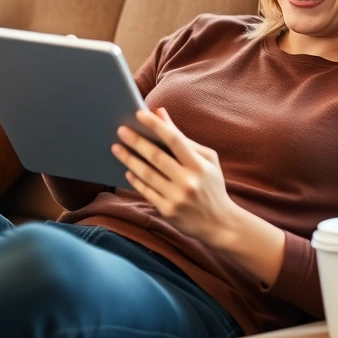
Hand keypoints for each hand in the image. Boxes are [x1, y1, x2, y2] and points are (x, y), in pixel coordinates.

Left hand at [111, 107, 239, 244]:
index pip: (175, 140)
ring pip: (147, 175)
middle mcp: (188, 181)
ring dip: (129, 160)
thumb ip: (183, 138)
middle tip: (121, 130)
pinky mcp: (168, 211)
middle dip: (136, 141)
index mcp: (199, 165)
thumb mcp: (206, 160)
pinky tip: (127, 170)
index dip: (156, 126)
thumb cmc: (211, 185)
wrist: (220, 223)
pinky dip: (135, 180)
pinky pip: (146, 192)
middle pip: (157, 157)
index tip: (139, 114)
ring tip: (116, 148)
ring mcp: (177, 197)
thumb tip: (160, 113)